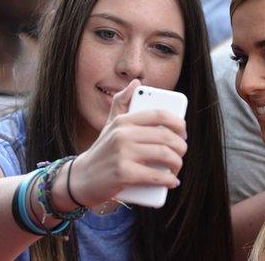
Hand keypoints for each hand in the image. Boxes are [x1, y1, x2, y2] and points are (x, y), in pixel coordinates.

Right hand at [72, 80, 187, 206]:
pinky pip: (156, 176)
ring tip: (176, 168)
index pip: (159, 114)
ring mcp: (122, 154)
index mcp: (123, 120)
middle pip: (166, 137)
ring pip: (165, 155)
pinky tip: (172, 182)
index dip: (178, 123)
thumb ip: (122, 103)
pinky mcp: (123, 174)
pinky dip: (169, 180)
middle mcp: (122, 134)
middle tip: (181, 154)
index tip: (183, 133)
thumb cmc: (102, 151)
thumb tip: (136, 82)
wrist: (81, 180)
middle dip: (181, 147)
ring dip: (177, 164)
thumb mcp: (109, 125)